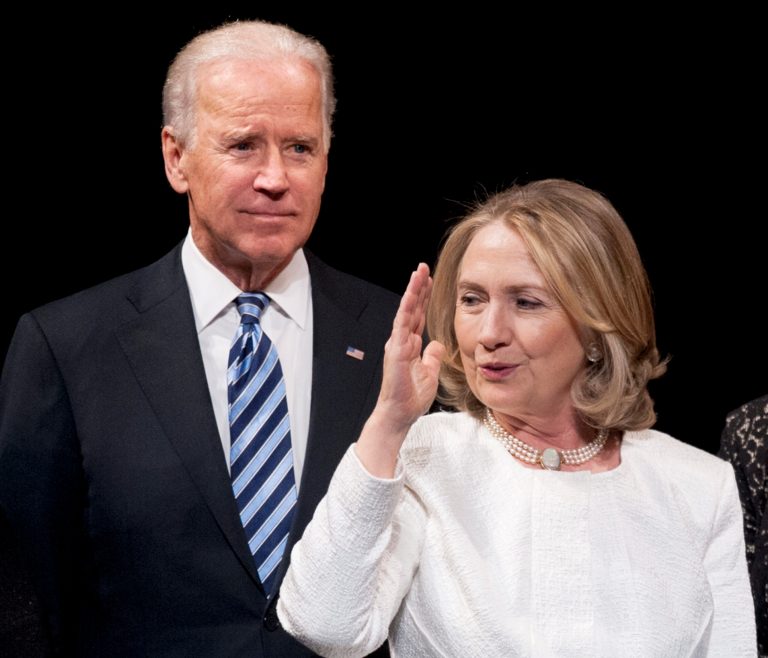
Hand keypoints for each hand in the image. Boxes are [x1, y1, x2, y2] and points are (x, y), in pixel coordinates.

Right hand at [356, 264, 444, 476]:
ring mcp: (397, 344)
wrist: (399, 415)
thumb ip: (432, 357)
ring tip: (418, 272)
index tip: (430, 280)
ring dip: (412, 291)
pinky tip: (411, 295)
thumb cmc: (410, 399)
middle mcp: (402, 340)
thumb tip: (437, 344)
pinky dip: (406, 309)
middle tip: (424, 267)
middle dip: (418, 287)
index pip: (418, 316)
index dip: (424, 298)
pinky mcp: (396, 350)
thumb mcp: (429, 373)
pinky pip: (402, 325)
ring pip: (406, 311)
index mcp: (410, 345)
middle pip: (412, 308)